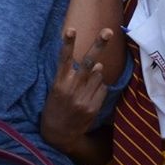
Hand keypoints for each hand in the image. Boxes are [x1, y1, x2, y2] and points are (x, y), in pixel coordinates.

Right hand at [41, 28, 110, 154]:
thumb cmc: (55, 107)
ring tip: (84, 86)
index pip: (64, 59)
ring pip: (98, 75)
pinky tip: (89, 96)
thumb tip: (98, 65)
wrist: (58, 134)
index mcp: (59, 83)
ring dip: (96, 75)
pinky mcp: (93, 107)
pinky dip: (99, 88)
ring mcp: (83, 98)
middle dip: (98, 45)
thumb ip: (74, 76)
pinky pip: (102, 89)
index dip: (68, 44)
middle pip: (88, 62)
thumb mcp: (57, 90)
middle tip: (108, 31)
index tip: (71, 29)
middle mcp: (72, 89)